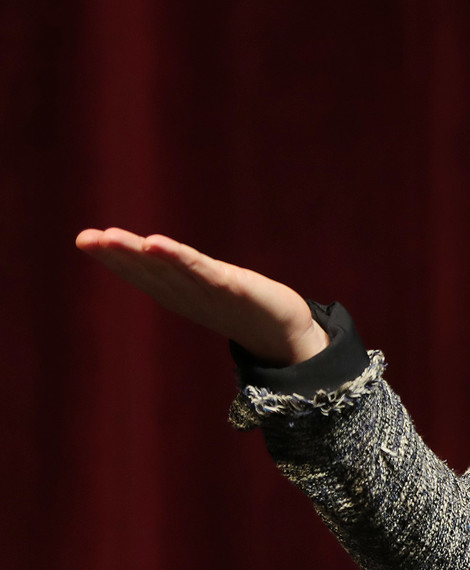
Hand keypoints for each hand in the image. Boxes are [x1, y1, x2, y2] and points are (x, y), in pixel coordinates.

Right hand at [75, 228, 329, 364]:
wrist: (284, 332)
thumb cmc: (244, 307)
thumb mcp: (207, 288)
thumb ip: (183, 276)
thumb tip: (157, 259)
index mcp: (178, 293)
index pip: (142, 272)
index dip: (114, 257)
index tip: (85, 238)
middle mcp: (187, 294)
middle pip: (148, 270)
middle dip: (116, 254)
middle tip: (85, 237)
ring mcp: (207, 292)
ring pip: (167, 269)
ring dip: (137, 254)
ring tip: (110, 237)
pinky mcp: (231, 288)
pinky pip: (200, 270)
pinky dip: (176, 257)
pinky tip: (154, 244)